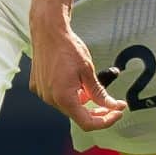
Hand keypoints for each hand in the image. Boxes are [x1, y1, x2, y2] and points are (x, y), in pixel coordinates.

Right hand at [29, 14, 125, 129]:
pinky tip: (73, 79)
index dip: (105, 121)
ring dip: (81, 101)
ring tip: (87, 84)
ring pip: (67, 105)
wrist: (48, 31)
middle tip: (111, 105)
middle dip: (95, 112)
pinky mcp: (38, 87)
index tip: (117, 113)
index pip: (87, 123)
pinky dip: (68, 93)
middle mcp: (50, 99)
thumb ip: (99, 93)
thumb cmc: (68, 48)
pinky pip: (57, 96)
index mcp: (63, 97)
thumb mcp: (88, 71)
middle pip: (77, 115)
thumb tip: (113, 106)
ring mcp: (42, 93)